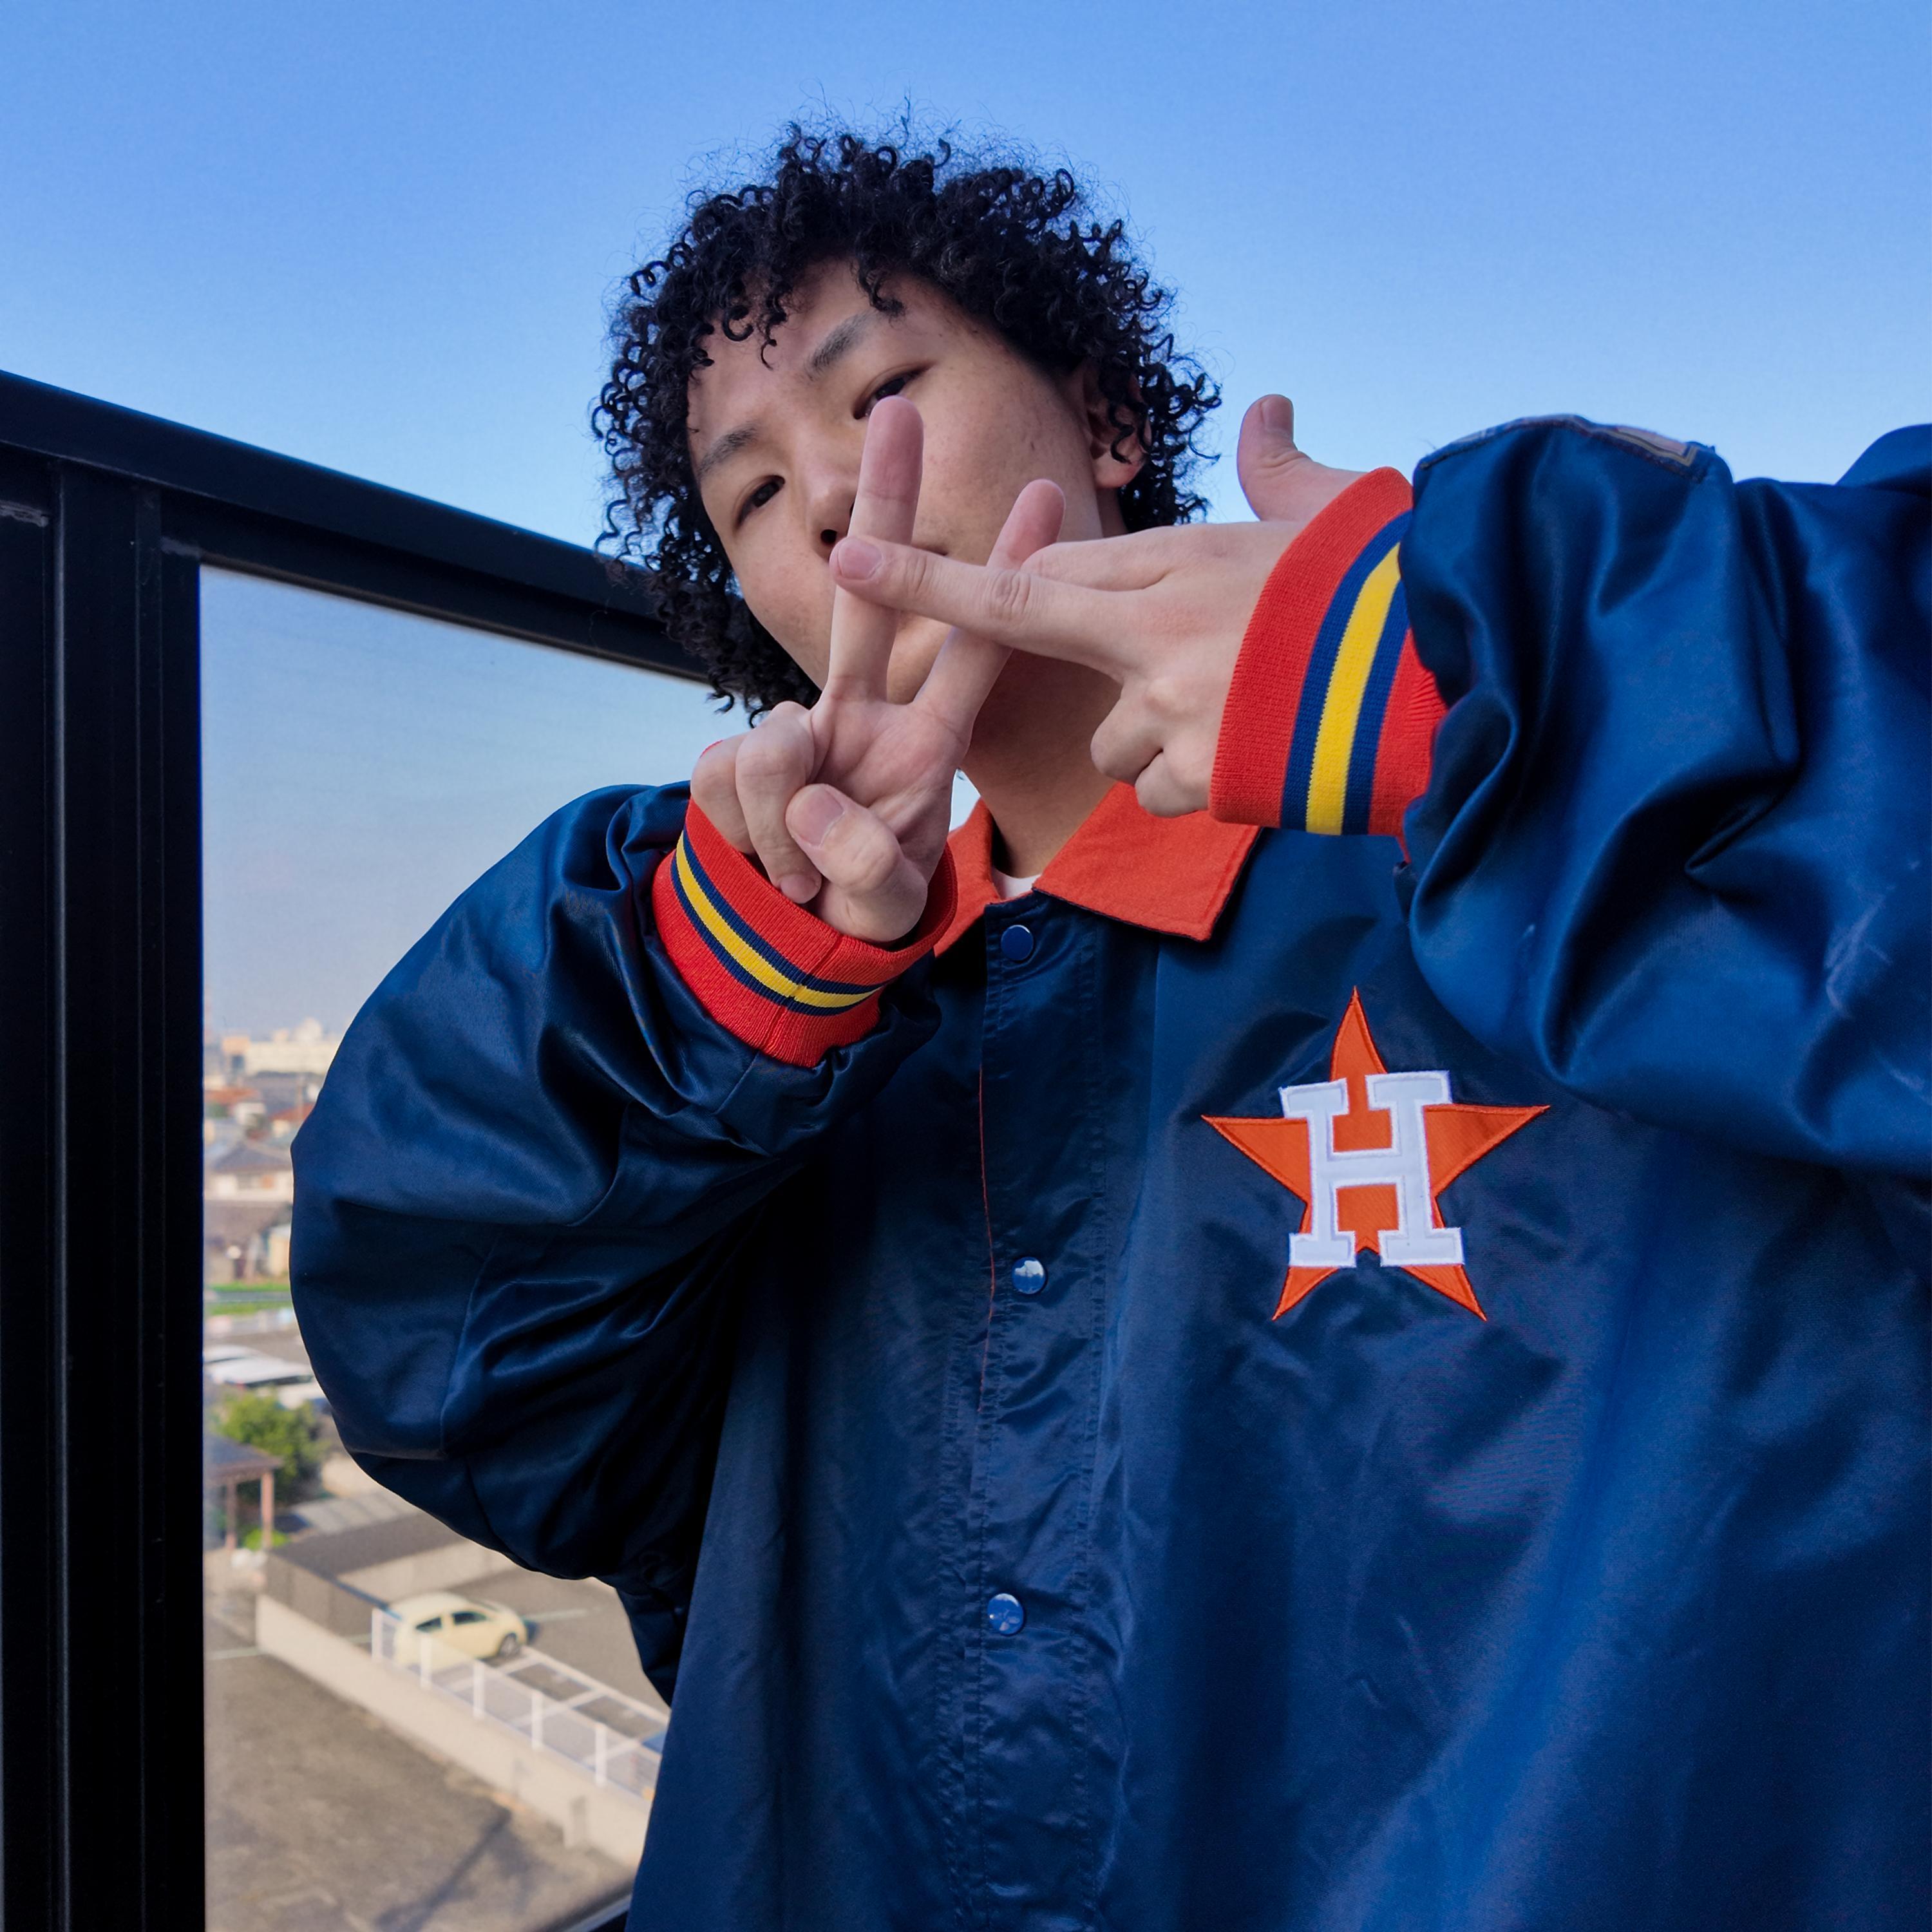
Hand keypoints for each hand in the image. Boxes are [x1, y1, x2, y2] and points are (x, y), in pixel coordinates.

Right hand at [691, 396, 1064, 941]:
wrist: (783, 944)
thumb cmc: (858, 911)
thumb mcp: (884, 899)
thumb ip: (864, 858)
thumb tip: (806, 791)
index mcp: (925, 744)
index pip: (979, 648)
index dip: (1009, 577)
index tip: (1048, 496)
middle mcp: (859, 716)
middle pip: (873, 599)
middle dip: (884, 505)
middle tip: (900, 410)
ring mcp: (792, 732)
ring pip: (775, 738)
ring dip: (784, 820)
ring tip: (802, 874)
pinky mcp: (729, 759)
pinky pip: (730, 780)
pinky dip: (748, 835)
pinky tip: (766, 862)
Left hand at [827, 396, 1363, 816]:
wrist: (1459, 662)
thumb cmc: (1396, 576)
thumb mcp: (1335, 505)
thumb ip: (1278, 468)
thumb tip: (1264, 409)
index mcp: (1173, 563)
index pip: (1027, 575)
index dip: (933, 577)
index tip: (846, 556)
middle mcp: (1151, 633)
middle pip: (1040, 637)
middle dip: (1013, 631)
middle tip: (974, 604)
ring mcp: (1173, 709)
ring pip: (1111, 740)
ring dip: (1151, 734)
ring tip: (1240, 713)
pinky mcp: (1207, 776)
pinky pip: (1166, 791)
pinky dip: (1200, 783)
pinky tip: (1260, 759)